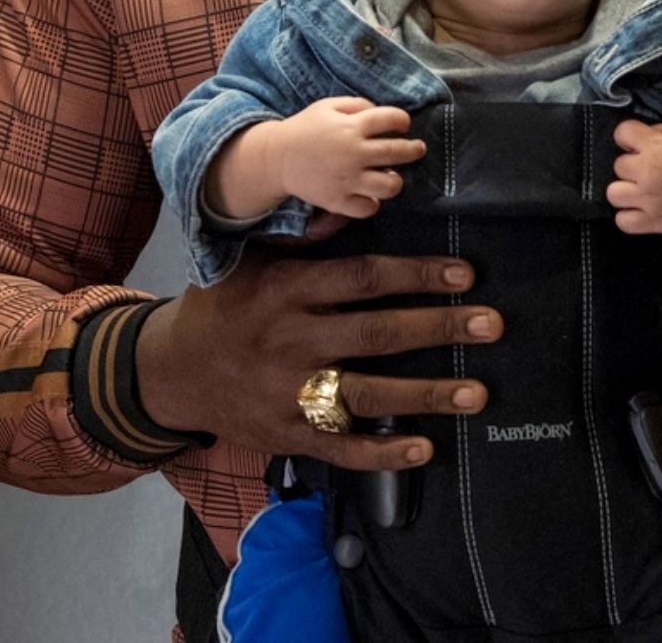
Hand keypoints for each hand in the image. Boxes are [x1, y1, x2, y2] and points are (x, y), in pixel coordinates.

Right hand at [133, 251, 499, 469]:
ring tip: (477, 392)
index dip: (416, 275)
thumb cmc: (222, 308)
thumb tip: (352, 208)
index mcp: (284, 291)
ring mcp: (287, 392)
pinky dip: (383, 453)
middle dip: (438, 327)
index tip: (463, 275)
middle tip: (490, 324)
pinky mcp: (286, 433)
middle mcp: (289, 340)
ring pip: (367, 393)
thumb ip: (300, 241)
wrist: (170, 370)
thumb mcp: (250, 263)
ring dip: (427, 393)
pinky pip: (340, 447)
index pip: (361, 278)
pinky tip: (423, 448)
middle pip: (376, 334)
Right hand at [206, 97, 422, 221]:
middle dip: (414, 149)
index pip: (392, 119)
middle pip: (399, 152)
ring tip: (390, 176)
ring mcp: (347, 180)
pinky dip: (372, 203)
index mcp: (351, 126)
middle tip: (416, 149)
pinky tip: (368, 194)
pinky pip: (368, 208)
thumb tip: (379, 112)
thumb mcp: (327, 106)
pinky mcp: (338, 201)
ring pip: (390, 186)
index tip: (402, 125)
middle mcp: (353, 153)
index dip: (402, 121)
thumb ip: (356, 104)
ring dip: (395, 180)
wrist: (277, 158)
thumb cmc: (304, 129)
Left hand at [607, 120, 661, 239]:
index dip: (628, 138)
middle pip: (618, 166)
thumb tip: (630, 140)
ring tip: (641, 191)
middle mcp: (648, 172)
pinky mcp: (654, 221)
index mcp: (655, 147)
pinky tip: (640, 209)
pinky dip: (628, 217)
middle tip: (649, 171)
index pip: (621, 133)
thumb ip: (653, 133)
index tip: (637, 145)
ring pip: (613, 194)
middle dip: (632, 167)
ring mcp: (650, 199)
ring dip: (625, 191)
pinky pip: (623, 221)